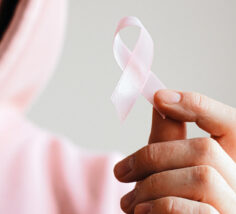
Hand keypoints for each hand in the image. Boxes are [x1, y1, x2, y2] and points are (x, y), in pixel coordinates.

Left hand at [114, 90, 235, 213]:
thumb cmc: (166, 208)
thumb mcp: (166, 170)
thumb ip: (168, 138)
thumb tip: (161, 99)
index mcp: (230, 164)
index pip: (231, 124)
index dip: (199, 105)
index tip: (159, 97)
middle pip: (206, 150)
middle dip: (153, 156)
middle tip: (120, 171)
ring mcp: (235, 209)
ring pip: (200, 176)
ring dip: (151, 186)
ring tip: (128, 201)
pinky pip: (190, 208)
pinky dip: (159, 206)